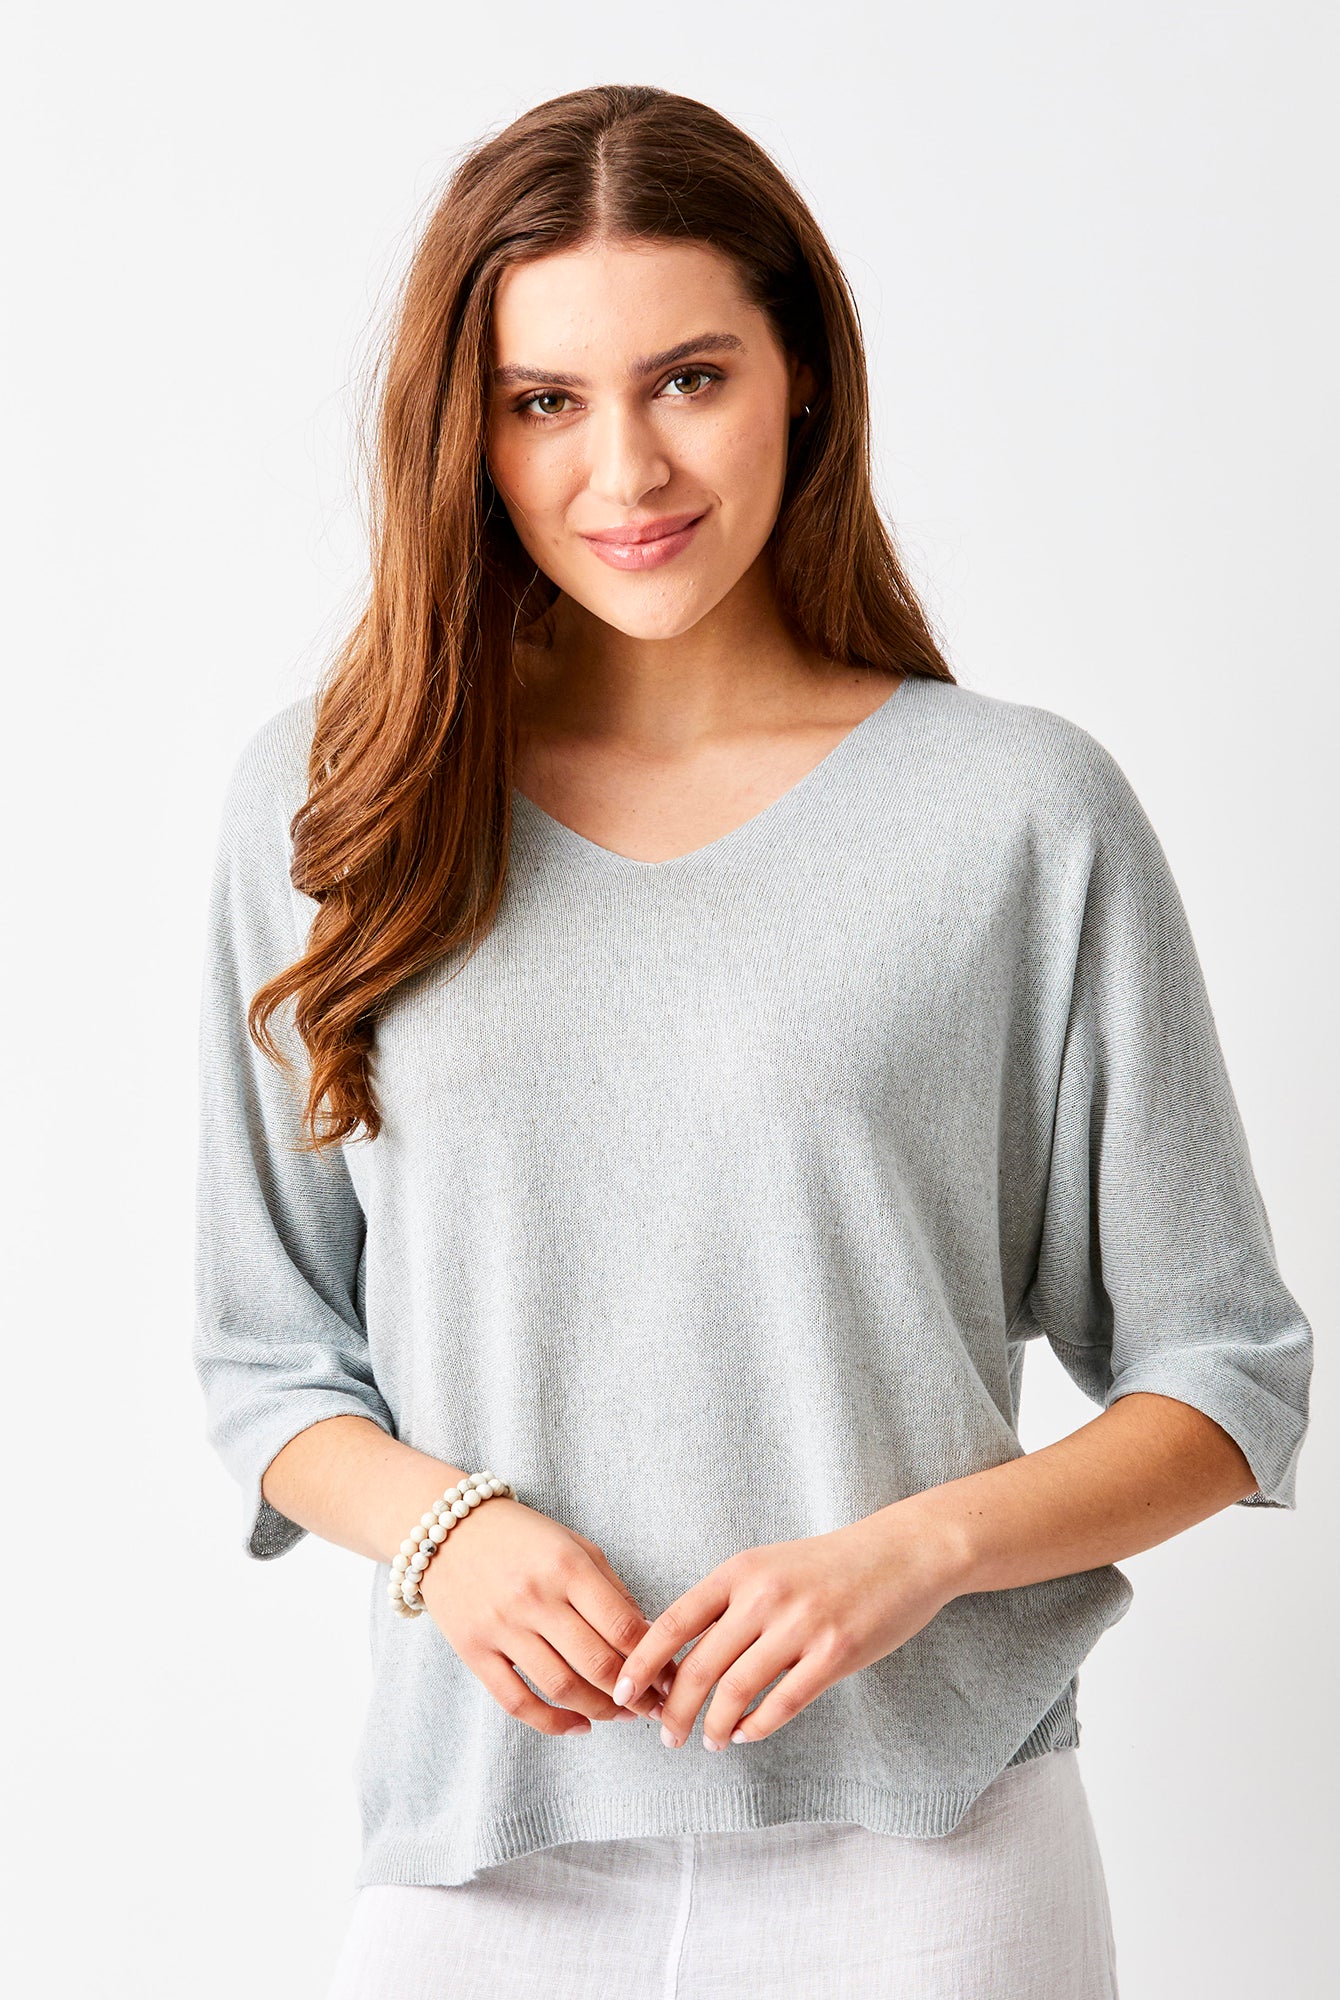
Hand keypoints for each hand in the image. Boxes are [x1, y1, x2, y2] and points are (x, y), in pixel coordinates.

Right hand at [419, 1497, 672, 1734]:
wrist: (446, 1528)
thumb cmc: (522, 1537)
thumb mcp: (575, 1546)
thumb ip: (611, 1591)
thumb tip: (649, 1640)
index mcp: (567, 1566)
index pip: (623, 1627)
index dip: (654, 1661)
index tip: (671, 1677)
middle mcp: (535, 1597)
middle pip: (597, 1663)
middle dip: (635, 1694)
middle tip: (654, 1706)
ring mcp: (501, 1626)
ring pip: (562, 1687)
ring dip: (601, 1711)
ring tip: (622, 1715)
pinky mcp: (473, 1650)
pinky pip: (517, 1701)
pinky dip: (552, 1723)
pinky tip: (579, 1726)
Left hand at [610, 1506, 967, 1750]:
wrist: (903, 1553)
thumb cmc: (829, 1564)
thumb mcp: (769, 1566)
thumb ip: (728, 1603)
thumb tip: (678, 1657)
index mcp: (740, 1570)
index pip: (674, 1622)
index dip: (642, 1662)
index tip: (623, 1691)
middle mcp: (764, 1596)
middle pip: (699, 1667)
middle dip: (674, 1711)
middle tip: (665, 1737)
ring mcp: (801, 1626)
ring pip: (736, 1692)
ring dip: (714, 1727)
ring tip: (708, 1741)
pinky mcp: (835, 1655)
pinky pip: (781, 1704)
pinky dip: (756, 1727)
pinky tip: (746, 1734)